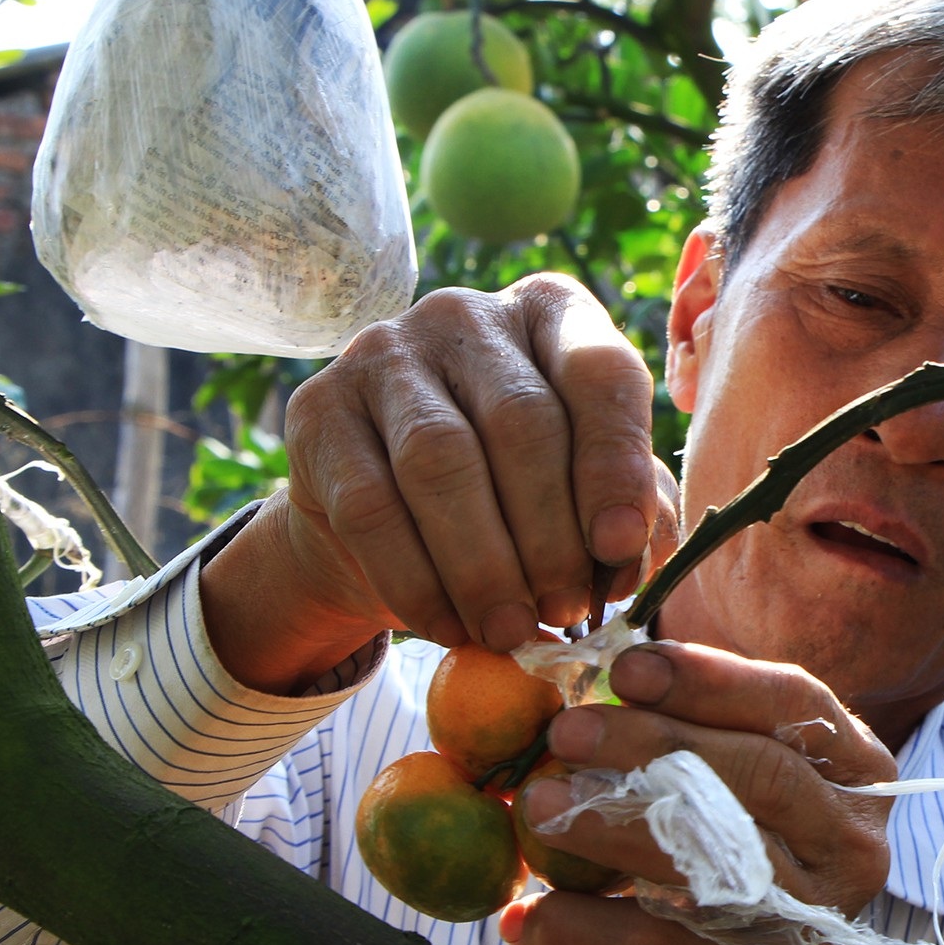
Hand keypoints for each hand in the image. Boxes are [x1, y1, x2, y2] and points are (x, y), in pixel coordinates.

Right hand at [201, 276, 676, 691]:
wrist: (384, 525)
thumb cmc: (513, 498)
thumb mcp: (585, 497)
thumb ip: (624, 515)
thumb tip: (626, 556)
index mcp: (552, 314)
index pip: (598, 370)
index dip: (614, 463)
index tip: (619, 546)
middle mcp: (467, 314)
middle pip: (520, 421)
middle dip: (549, 534)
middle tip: (563, 610)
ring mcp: (383, 352)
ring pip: (441, 462)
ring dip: (484, 564)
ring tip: (511, 630)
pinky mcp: (317, 409)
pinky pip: (370, 506)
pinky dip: (416, 581)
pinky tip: (447, 625)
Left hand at [498, 641, 897, 944]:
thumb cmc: (743, 832)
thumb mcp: (746, 770)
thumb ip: (694, 722)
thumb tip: (590, 676)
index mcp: (856, 769)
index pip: (794, 704)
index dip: (709, 680)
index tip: (625, 668)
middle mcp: (849, 843)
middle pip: (759, 776)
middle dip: (653, 745)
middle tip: (566, 731)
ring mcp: (810, 918)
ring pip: (712, 862)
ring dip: (612, 829)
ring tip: (537, 805)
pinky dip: (585, 931)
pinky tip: (525, 917)